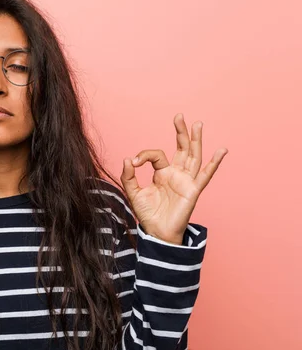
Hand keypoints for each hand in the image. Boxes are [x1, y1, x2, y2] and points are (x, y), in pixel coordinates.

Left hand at [120, 113, 227, 244]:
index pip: (156, 154)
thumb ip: (129, 176)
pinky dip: (214, 163)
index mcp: (162, 173)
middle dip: (180, 132)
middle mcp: (176, 174)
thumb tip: (127, 159)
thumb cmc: (148, 214)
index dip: (144, 155)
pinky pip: (205, 175)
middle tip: (179, 116)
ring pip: (194, 156)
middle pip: (181, 148)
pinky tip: (222, 150)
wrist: (157, 232)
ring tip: (197, 124)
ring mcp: (186, 181)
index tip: (134, 162)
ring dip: (196, 140)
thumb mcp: (133, 193)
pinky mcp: (193, 190)